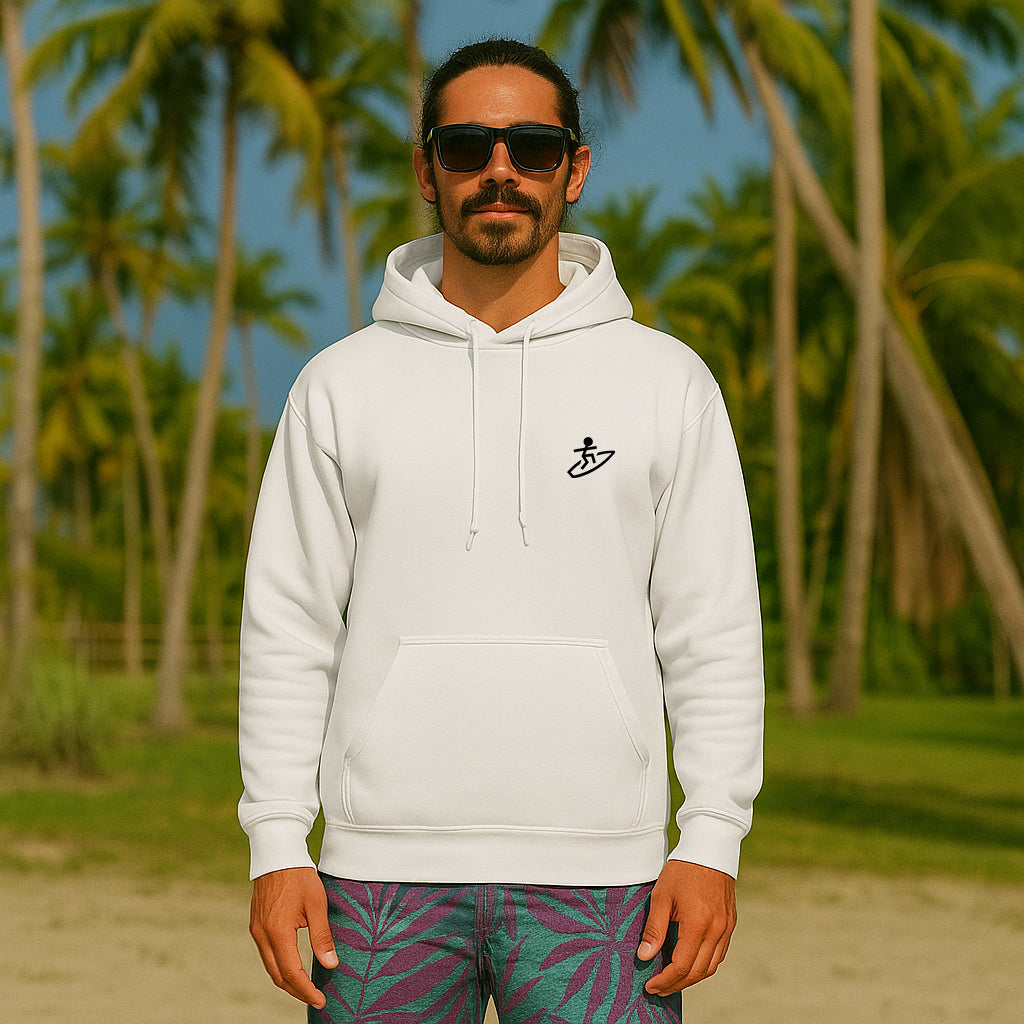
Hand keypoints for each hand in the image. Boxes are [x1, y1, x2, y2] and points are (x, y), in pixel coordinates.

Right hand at [249, 866, 337, 1007]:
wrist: (277, 854)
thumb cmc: (300, 876)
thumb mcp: (317, 904)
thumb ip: (322, 936)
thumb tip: (331, 965)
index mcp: (278, 932)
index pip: (292, 973)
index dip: (306, 990)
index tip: (321, 999)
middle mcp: (262, 935)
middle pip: (277, 976)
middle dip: (296, 991)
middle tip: (315, 997)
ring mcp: (256, 930)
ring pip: (270, 967)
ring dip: (287, 980)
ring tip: (306, 987)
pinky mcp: (256, 924)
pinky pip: (266, 954)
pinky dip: (280, 966)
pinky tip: (293, 965)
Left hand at [636, 859, 736, 994]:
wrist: (710, 848)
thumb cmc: (682, 870)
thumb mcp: (661, 896)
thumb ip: (654, 929)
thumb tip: (644, 957)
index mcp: (698, 925)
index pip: (681, 966)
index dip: (665, 980)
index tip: (650, 986)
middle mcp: (717, 931)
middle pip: (698, 972)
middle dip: (677, 984)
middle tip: (658, 988)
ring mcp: (726, 928)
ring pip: (711, 966)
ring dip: (691, 978)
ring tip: (672, 979)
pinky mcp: (730, 923)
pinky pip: (719, 954)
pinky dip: (704, 964)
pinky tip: (690, 962)